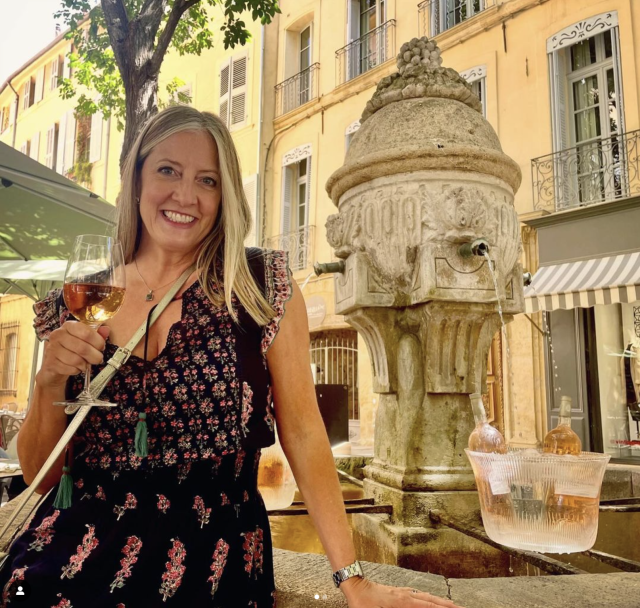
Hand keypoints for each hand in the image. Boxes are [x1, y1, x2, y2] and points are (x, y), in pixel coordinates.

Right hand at [37, 322, 109, 388]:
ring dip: (85, 365)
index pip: (87, 333)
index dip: (98, 342)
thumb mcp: (86, 340)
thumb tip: (106, 330)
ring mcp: (52, 349)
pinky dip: (77, 371)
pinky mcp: (50, 363)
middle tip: (98, 359)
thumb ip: (97, 335)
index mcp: (69, 326)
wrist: (54, 364)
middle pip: (83, 348)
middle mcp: (58, 335)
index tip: (101, 347)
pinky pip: (70, 369)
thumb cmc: (73, 349)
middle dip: (95, 356)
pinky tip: (76, 368)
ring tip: (86, 364)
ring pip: (76, 360)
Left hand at [341, 577, 463, 607]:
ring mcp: (403, 592)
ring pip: (426, 597)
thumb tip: (411, 605)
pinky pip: (418, 595)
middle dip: (447, 605)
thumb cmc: (362, 604)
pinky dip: (429, 598)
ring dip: (440, 601)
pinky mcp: (398, 592)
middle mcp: (405, 595)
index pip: (426, 607)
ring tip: (452, 605)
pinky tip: (431, 600)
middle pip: (431, 601)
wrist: (354, 586)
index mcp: (401, 602)